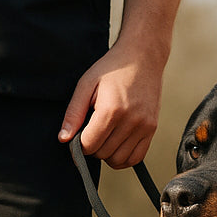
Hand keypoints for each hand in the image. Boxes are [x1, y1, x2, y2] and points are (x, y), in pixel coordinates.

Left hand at [58, 39, 164, 169]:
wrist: (143, 57)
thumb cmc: (111, 69)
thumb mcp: (86, 84)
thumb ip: (74, 113)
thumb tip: (64, 139)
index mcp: (111, 109)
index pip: (89, 145)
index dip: (79, 143)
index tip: (79, 133)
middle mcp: (131, 121)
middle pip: (103, 153)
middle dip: (92, 147)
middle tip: (92, 131)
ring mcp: (144, 126)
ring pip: (119, 160)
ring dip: (107, 154)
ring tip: (104, 137)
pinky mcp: (152, 129)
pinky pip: (136, 157)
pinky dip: (123, 157)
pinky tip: (116, 144)